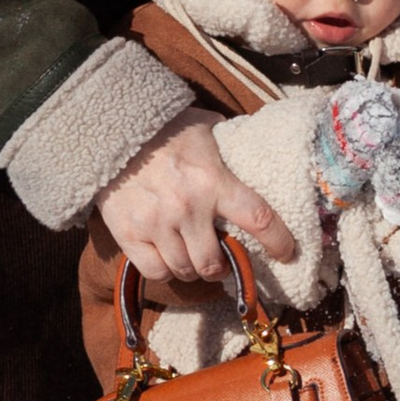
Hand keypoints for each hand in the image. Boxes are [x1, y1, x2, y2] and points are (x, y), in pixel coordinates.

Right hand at [96, 115, 289, 291]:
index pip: (258, 218)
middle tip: (224, 262)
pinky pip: (156, 271)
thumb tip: (259, 147)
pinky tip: (169, 258)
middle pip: (215, 262)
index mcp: (213, 180)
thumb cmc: (165, 129)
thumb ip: (231, 145)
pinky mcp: (130, 234)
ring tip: (196, 260)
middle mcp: (187, 206)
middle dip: (224, 268)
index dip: (278, 241)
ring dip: (195, 270)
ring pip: (186, 270)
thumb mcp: (206, 128)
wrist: (112, 130)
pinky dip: (166, 271)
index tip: (287, 253)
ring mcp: (157, 223)